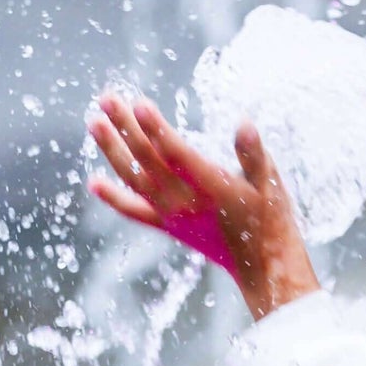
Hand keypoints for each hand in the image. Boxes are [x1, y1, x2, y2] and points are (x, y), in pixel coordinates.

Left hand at [87, 93, 319, 320]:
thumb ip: (254, 154)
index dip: (157, 129)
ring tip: (94, 122)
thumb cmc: (271, 219)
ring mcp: (173, 216)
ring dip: (113, 151)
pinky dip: (115, 199)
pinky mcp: (169, 227)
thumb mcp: (271, 184)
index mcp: (212, 188)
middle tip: (106, 97)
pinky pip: (135, 212)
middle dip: (126, 128)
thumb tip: (244, 124)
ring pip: (135, 180)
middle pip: (148, 160)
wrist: (262, 267)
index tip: (138, 103)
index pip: (177, 154)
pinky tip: (94, 183)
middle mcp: (186, 202)